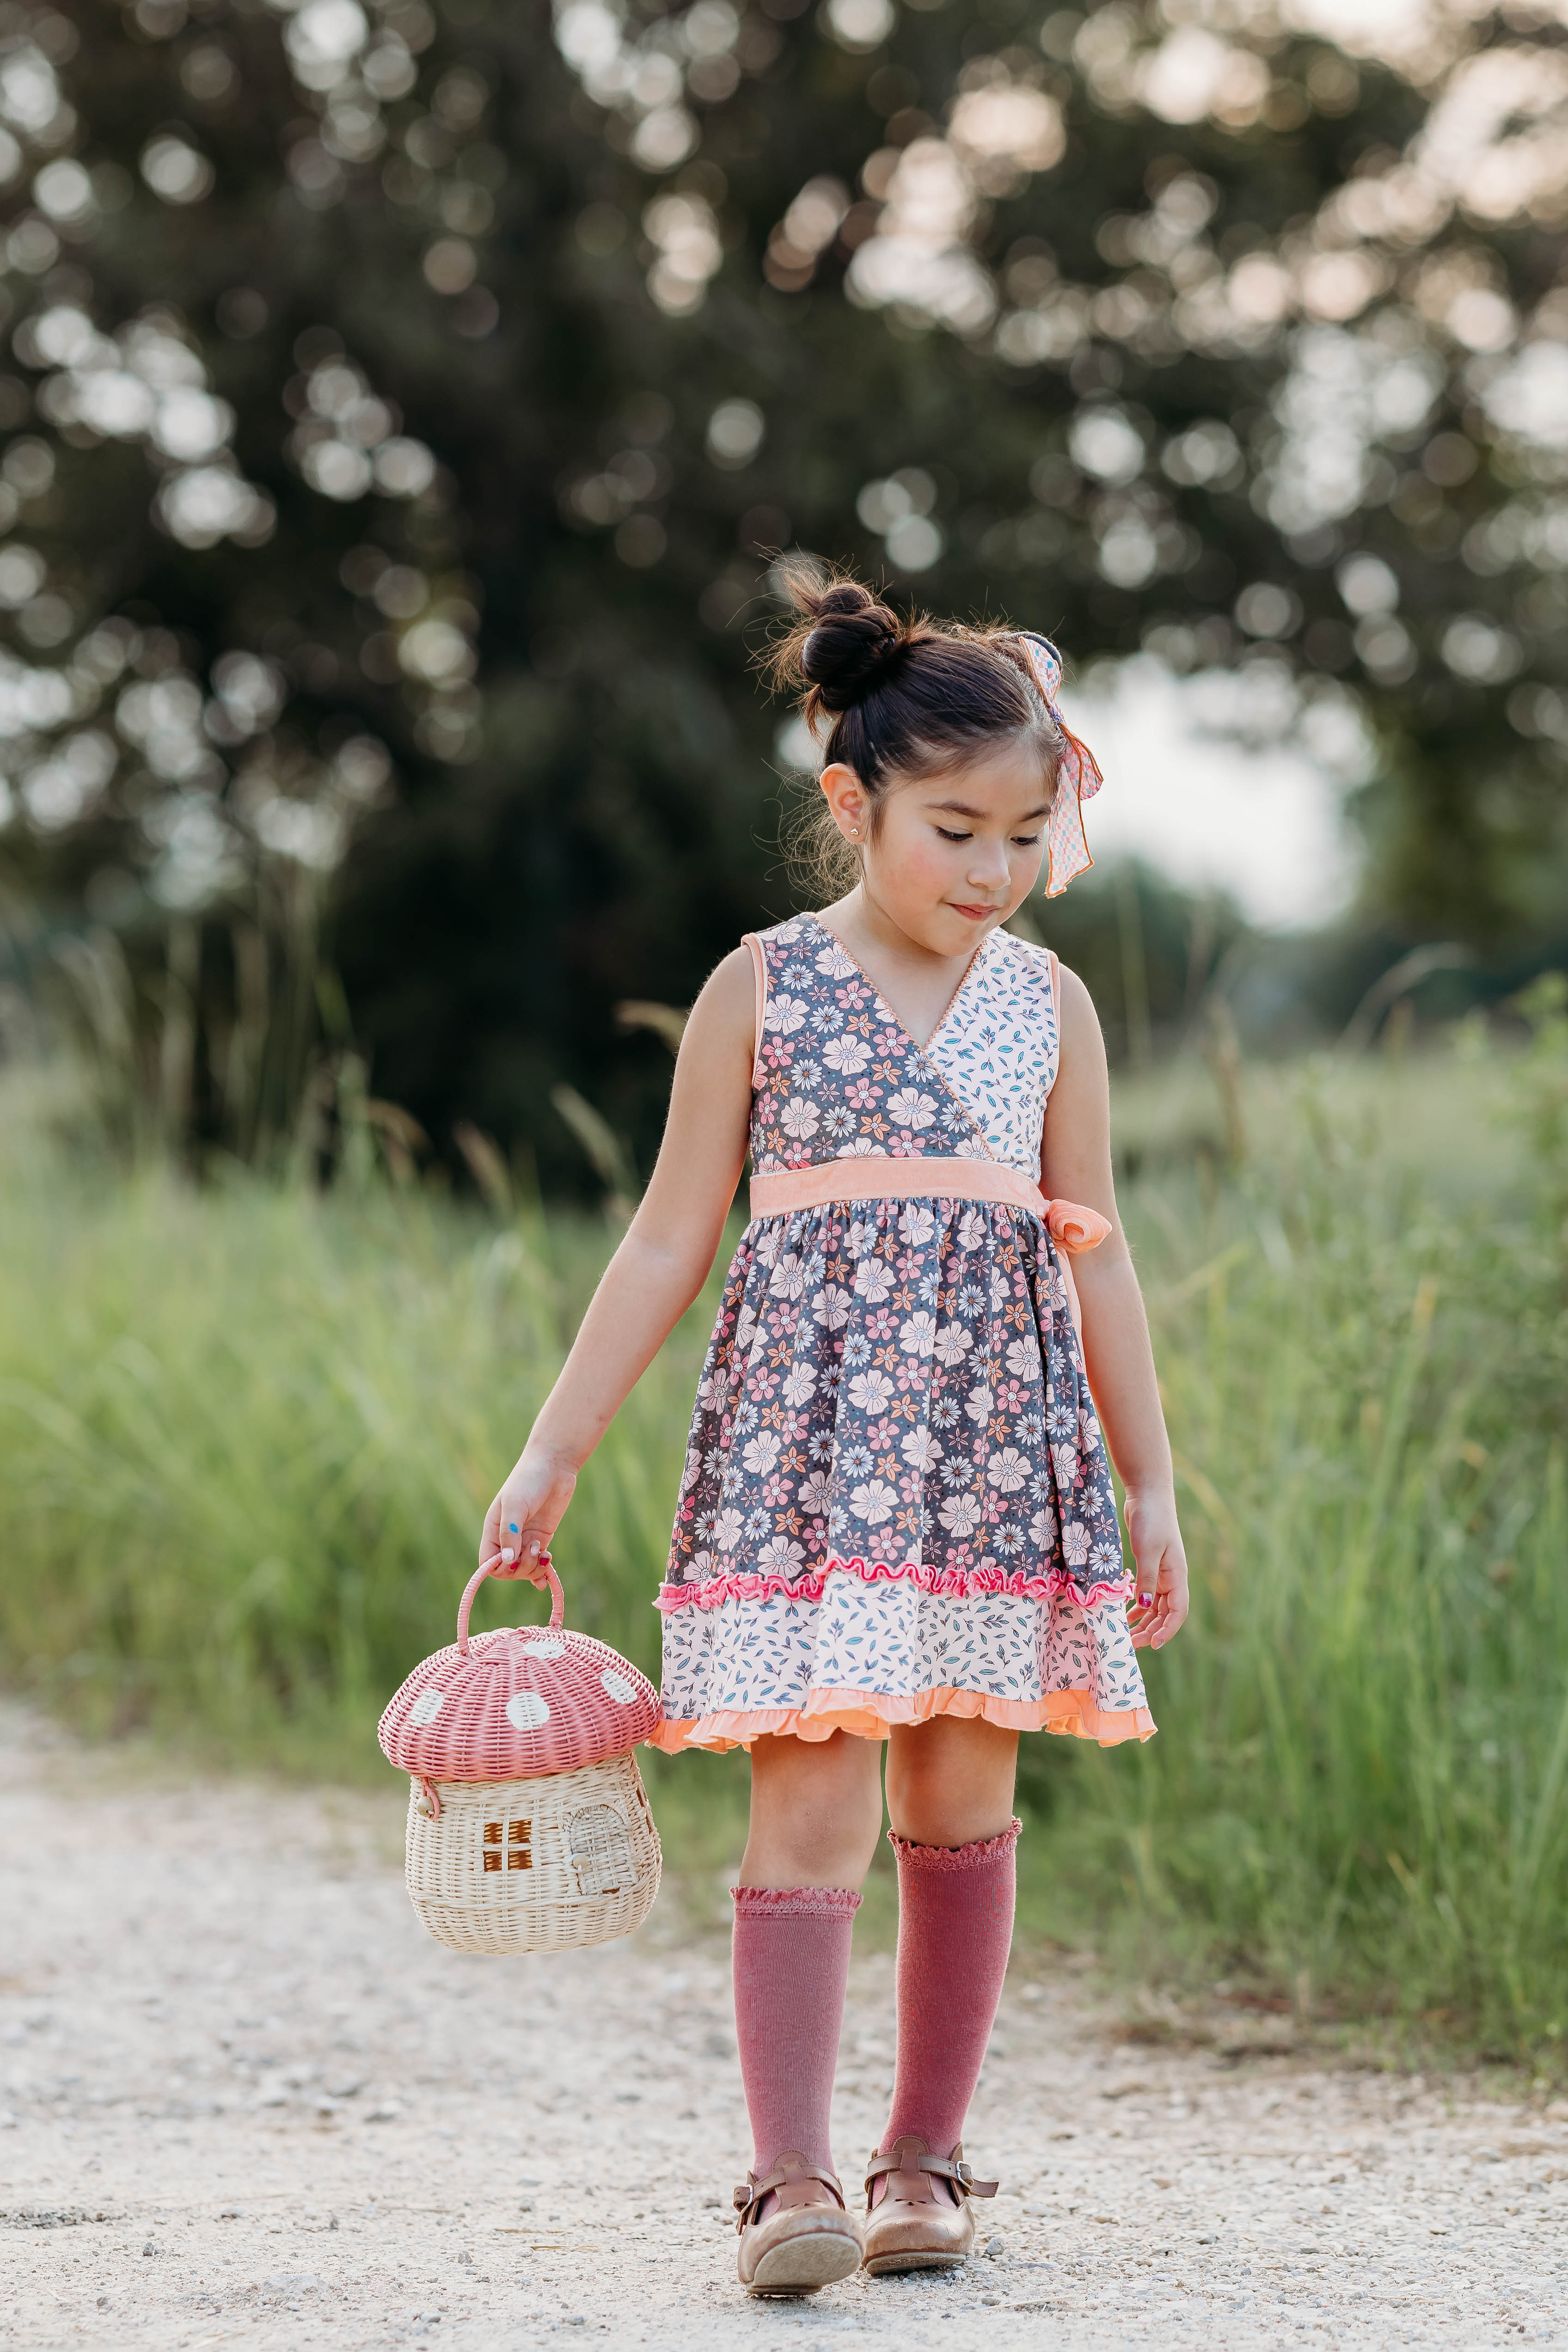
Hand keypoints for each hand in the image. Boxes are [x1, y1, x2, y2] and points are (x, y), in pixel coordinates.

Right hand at [481, 1447, 577, 1586]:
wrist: (554, 1466)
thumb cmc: (529, 1480)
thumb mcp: (515, 1505)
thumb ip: (510, 1533)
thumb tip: (507, 1561)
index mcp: (492, 1530)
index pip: (487, 1563)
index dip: (499, 1569)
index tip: (513, 1559)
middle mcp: (507, 1538)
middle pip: (508, 1570)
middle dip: (521, 1567)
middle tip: (535, 1548)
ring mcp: (525, 1539)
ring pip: (524, 1569)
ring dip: (533, 1567)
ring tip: (543, 1550)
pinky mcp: (541, 1537)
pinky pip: (538, 1563)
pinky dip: (542, 1573)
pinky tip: (547, 1579)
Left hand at [1123, 1487, 1188, 1650]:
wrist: (1147, 1494)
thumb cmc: (1151, 1520)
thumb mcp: (1147, 1550)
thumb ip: (1147, 1579)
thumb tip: (1144, 1607)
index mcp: (1177, 1576)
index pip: (1178, 1611)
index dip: (1168, 1630)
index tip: (1153, 1644)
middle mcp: (1172, 1578)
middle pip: (1165, 1613)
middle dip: (1150, 1630)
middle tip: (1131, 1644)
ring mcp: (1161, 1572)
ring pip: (1155, 1606)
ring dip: (1143, 1621)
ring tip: (1126, 1634)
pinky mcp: (1149, 1566)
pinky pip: (1146, 1593)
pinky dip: (1137, 1606)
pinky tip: (1125, 1614)